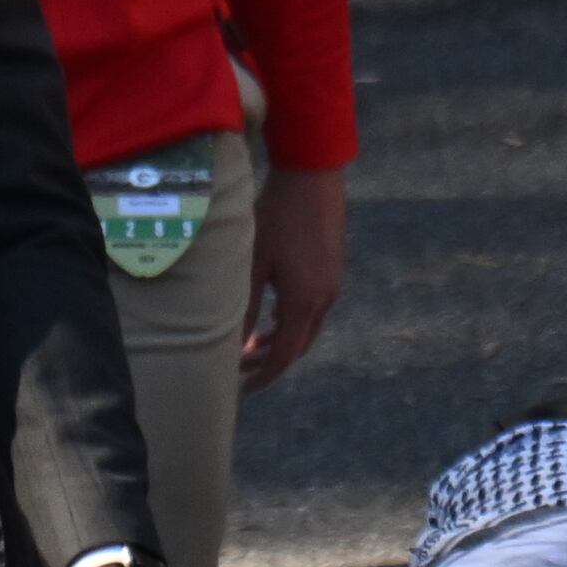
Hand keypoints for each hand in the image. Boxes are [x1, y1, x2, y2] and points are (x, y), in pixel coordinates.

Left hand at [238, 167, 345, 391]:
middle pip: (299, 344)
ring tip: (251, 346)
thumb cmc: (275, 218)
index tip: (244, 388)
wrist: (311, 177)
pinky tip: (269, 316)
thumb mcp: (252, 265)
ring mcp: (332, 283)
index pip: (286, 354)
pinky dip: (290, 321)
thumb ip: (244, 308)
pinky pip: (312, 308)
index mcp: (305, 301)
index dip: (265, 374)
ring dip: (281, 340)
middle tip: (240, 369)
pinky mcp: (332, 269)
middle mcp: (325, 297)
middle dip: (271, 361)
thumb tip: (234, 346)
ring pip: (306, 327)